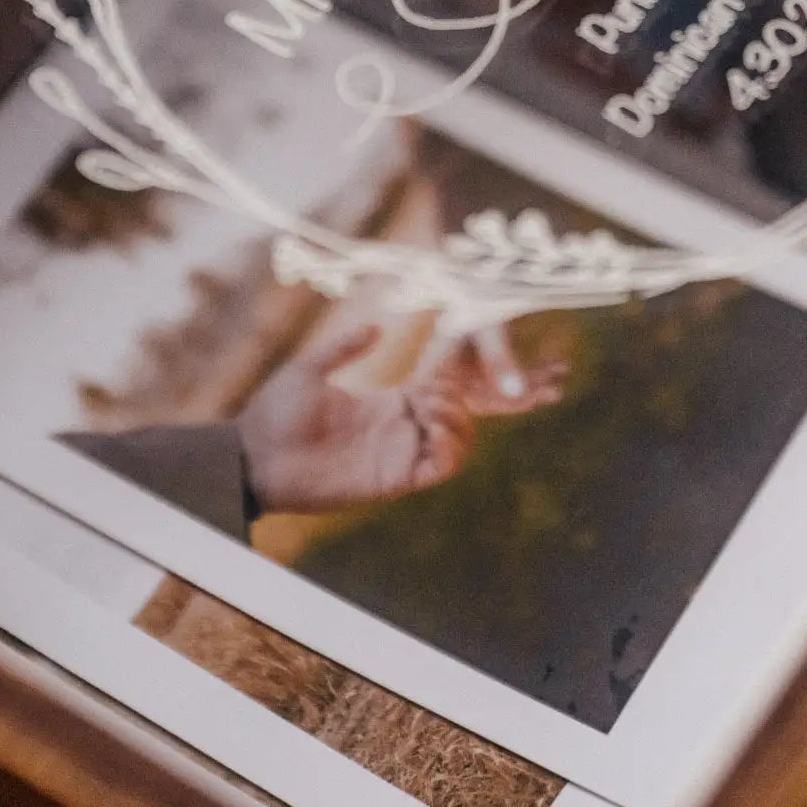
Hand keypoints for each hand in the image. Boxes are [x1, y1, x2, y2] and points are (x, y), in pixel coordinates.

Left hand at [237, 324, 566, 514]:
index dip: (479, 366)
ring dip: (462, 410)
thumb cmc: (273, 414)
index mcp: (391, 402)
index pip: (452, 384)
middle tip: (555, 378)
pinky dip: (450, 438)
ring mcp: (403, 453)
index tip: (497, 335)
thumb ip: (346, 347)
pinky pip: (442, 463)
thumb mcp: (311, 369)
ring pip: (463, 436)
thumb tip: (381, 327)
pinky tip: (433, 415)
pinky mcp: (395, 478)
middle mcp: (405, 428)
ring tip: (435, 393)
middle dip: (515, 396)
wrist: (251, 456)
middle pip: (474, 413)